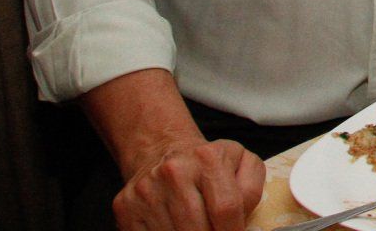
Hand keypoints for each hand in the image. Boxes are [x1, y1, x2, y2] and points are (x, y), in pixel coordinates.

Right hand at [112, 136, 264, 230]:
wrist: (164, 151)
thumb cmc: (209, 163)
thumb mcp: (241, 163)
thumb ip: (250, 189)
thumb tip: (238, 218)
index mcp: (208, 157)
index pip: (226, 208)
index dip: (232, 230)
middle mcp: (174, 171)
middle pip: (197, 229)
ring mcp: (146, 190)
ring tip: (196, 227)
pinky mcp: (125, 206)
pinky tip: (175, 227)